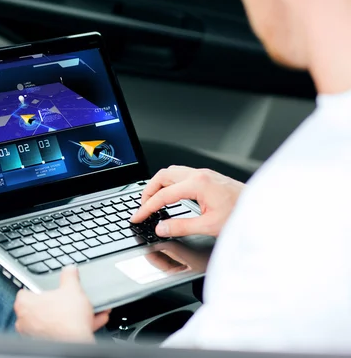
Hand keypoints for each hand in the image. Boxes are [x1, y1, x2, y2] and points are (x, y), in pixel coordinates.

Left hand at [14, 266, 110, 342]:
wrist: (76, 342)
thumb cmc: (68, 318)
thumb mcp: (73, 288)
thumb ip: (69, 276)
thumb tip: (70, 269)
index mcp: (25, 303)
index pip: (25, 291)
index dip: (39, 289)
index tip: (50, 289)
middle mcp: (25, 321)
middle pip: (41, 307)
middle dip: (58, 303)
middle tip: (71, 300)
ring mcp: (35, 334)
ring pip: (54, 320)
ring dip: (70, 315)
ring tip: (87, 310)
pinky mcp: (46, 343)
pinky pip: (61, 332)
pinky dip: (74, 326)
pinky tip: (91, 321)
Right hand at [130, 166, 244, 237]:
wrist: (263, 208)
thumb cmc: (242, 215)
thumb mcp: (209, 226)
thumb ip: (181, 227)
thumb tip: (162, 228)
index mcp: (198, 184)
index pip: (163, 195)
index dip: (146, 207)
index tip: (138, 216)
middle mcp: (199, 174)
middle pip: (162, 176)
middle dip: (148, 191)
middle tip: (142, 207)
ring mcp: (204, 174)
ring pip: (171, 172)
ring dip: (158, 185)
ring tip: (153, 200)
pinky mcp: (208, 176)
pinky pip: (181, 174)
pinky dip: (170, 184)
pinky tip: (170, 195)